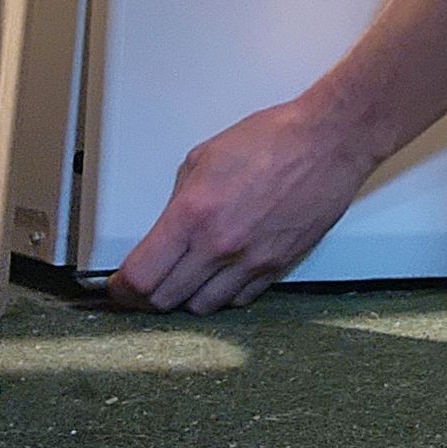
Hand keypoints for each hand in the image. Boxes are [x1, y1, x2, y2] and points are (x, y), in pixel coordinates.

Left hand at [106, 97, 371, 313]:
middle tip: (144, 287)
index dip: (122, 289)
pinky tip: (220, 277)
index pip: (142, 275)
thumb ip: (180, 200)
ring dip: (186, 298)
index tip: (118, 288)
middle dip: (147, 296)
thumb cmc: (273, 140)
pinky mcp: (277, 267)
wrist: (328, 143)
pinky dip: (223, 294)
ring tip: (184, 281)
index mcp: (193, 214)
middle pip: (166, 299)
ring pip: (202, 307)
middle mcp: (220, 245)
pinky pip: (239, 300)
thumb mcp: (204, 157)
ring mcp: (251, 261)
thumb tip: (167, 229)